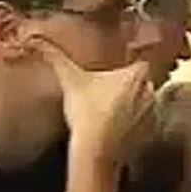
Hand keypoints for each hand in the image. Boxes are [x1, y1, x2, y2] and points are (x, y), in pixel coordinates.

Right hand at [27, 36, 153, 164]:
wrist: (96, 150)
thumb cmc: (87, 111)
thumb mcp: (70, 79)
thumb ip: (56, 57)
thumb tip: (37, 41)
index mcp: (137, 75)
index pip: (141, 63)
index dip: (129, 66)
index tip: (117, 70)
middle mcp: (150, 92)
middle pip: (144, 83)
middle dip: (131, 86)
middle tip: (110, 90)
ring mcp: (153, 114)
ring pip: (145, 104)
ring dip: (133, 105)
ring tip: (111, 109)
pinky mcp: (150, 134)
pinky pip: (144, 125)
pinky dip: (134, 125)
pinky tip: (116, 128)